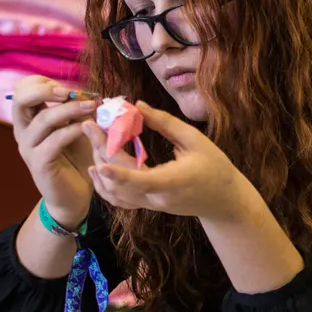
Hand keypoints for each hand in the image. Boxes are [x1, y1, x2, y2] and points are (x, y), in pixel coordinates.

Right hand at [11, 75, 96, 227]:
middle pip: (21, 99)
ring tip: (91, 106)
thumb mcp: (77, 129)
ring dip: (69, 109)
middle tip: (70, 92)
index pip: (22, 90)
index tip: (68, 87)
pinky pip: (54, 141)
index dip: (42, 82)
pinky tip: (88, 128)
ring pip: (43, 120)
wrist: (74, 196)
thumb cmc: (76, 159)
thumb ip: (77, 111)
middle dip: (45, 89)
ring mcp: (29, 148)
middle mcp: (23, 131)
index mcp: (29, 119)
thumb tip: (90, 93)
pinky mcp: (39, 164)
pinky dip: (72, 131)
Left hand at [85, 101, 253, 222]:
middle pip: (120, 181)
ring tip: (93, 140)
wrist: (223, 201)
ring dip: (100, 167)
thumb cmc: (214, 167)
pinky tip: (96, 167)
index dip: (119, 174)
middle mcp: (157, 197)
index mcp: (171, 182)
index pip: (140, 181)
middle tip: (89, 125)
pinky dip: (105, 186)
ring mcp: (150, 204)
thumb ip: (166, 123)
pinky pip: (120, 199)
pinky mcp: (147, 205)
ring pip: (115, 193)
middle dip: (100, 152)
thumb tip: (138, 105)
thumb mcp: (195, 140)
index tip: (100, 163)